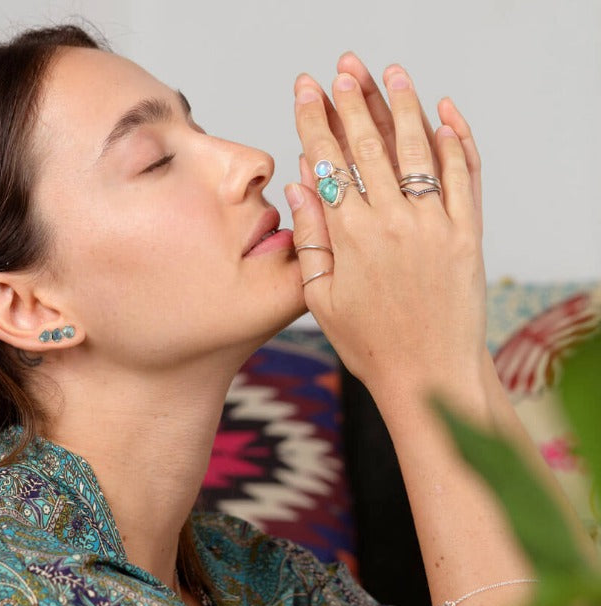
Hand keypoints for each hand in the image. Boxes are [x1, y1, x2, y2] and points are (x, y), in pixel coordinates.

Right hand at [286, 59, 485, 404]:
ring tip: (391, 73)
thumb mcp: (321, 298)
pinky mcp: (468, 233)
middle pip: (371, 145)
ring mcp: (435, 224)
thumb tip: (299, 185)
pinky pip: (465, 175)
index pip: (329, 161)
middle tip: (345, 68)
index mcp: (351, 237)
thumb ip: (310, 238)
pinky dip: (457, 140)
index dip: (316, 119)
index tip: (307, 88)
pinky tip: (446, 113)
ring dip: (403, 106)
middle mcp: (393, 221)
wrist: (429, 374)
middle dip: (355, 100)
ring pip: (418, 150)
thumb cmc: (370, 343)